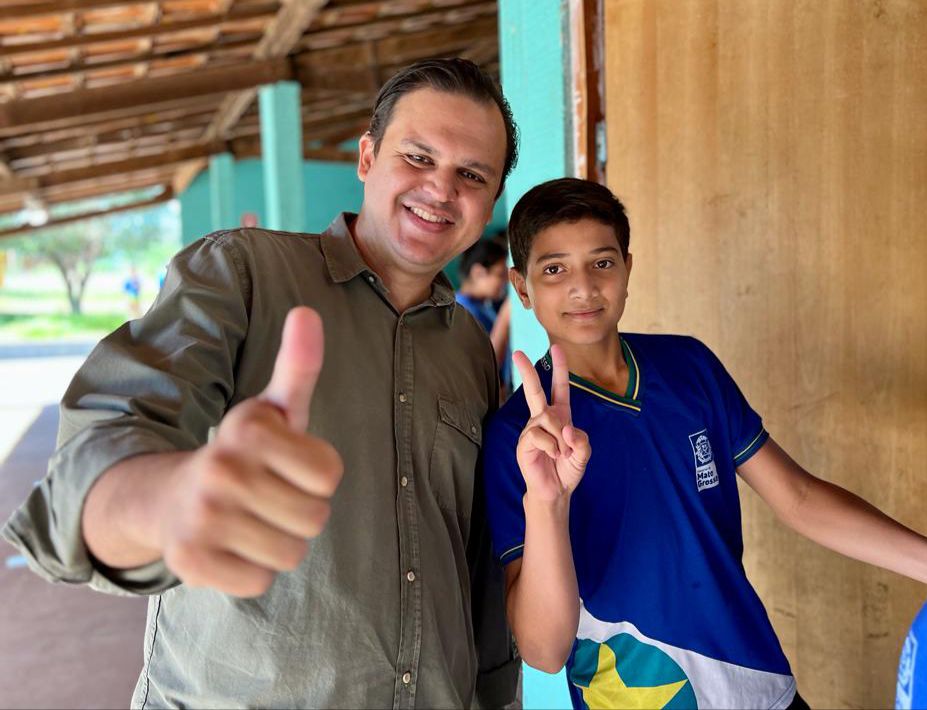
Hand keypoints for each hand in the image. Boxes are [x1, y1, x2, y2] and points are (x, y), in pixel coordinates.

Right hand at [159, 307, 342, 597]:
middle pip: (315, 518)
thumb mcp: (272, 408)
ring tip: (251, 520)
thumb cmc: (241, 452)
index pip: (330, 475)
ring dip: (280, 542)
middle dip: (301, 511)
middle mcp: (221, 470)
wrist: (167, 497)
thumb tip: (307, 312)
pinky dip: (253, 570)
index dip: (317, 475)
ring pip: (291, 553)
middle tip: (269, 497)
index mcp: (249, 429)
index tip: (287, 465)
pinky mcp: (190, 563)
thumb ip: (298, 366)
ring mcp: (202, 518)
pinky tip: (233, 546)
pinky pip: (261, 582)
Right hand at [513, 345, 590, 503]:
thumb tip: (565, 429)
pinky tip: (553, 456)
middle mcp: (543, 418)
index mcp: (560, 415)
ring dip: (559, 438)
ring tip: (562, 453)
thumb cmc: (568, 469)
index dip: (559, 368)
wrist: (556, 491)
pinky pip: (539, 435)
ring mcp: (531, 430)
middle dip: (526, 371)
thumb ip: (581, 439)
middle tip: (517, 352)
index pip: (559, 387)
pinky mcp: (524, 442)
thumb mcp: (583, 452)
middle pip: (533, 390)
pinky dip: (551, 446)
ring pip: (547, 418)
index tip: (556, 347)